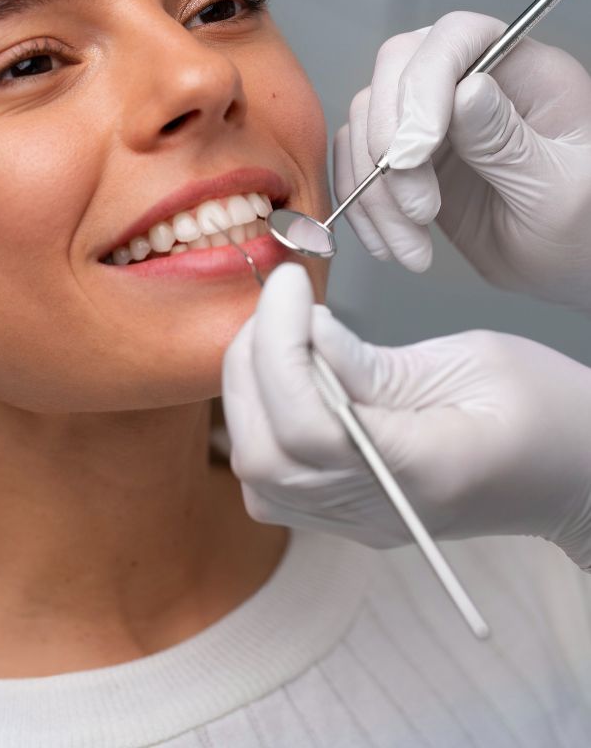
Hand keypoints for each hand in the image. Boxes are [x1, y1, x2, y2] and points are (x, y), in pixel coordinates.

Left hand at [223, 263, 590, 568]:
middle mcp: (381, 508)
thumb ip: (378, 362)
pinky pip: (273, 479)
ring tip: (277, 329)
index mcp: (425, 469)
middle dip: (254, 363)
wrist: (573, 473)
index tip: (289, 286)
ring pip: (259, 473)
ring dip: (249, 390)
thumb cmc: (546, 410)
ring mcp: (360, 520)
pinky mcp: (348, 512)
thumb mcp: (474, 362)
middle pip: (268, 456)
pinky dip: (259, 417)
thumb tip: (305, 334)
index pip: (311, 426)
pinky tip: (283, 370)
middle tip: (279, 300)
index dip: (281, 348)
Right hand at [334, 12, 590, 311]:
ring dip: (375, 191)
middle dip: (391, 146)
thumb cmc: (585, 226)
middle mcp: (472, 83)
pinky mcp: (409, 161)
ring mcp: (435, 122)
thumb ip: (509, 140)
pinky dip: (362, 208)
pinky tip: (393, 244)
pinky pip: (359, 166)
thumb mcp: (559, 189)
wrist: (567, 269)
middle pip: (395, 73)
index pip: (456, 39)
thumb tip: (465, 90)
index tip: (416, 151)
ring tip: (412, 243)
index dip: (423, 86)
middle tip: (419, 210)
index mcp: (524, 72)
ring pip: (368, 124)